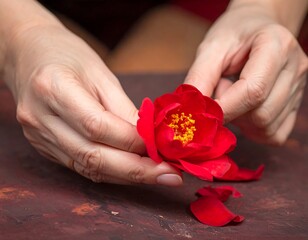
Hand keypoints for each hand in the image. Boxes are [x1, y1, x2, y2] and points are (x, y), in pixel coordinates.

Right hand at [5, 23, 181, 185]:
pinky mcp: (45, 146)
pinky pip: (81, 166)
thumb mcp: (100, 72)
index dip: (133, 141)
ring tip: (158, 177)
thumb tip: (148, 138)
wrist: (28, 55)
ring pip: (88, 167)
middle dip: (136, 170)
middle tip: (170, 175)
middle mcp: (41, 118)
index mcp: (53, 88)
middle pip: (92, 155)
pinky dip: (110, 172)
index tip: (162, 149)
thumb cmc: (66, 55)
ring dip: (126, 176)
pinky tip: (133, 172)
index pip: (97, 126)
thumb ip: (122, 108)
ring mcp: (39, 136)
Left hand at [185, 3, 307, 144]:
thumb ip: (200, 78)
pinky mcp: (295, 107)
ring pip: (266, 128)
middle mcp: (295, 68)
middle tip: (220, 90)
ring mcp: (299, 89)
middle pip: (261, 114)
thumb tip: (190, 111)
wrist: (255, 30)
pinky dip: (251, 129)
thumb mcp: (211, 48)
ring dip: (240, 120)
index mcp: (276, 45)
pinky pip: (272, 134)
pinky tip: (243, 108)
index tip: (202, 112)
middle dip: (231, 112)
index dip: (223, 108)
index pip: (253, 90)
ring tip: (233, 94)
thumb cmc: (232, 36)